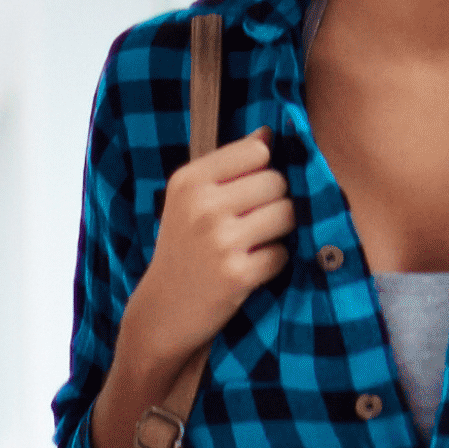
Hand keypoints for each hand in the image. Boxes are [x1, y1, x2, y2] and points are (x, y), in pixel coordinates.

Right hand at [84, 132, 289, 447]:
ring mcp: (219, 241)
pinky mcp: (237, 274)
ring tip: (255, 245)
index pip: (257, 151)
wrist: (162, 312)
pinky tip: (251, 270)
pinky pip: (283, 253)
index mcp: (189, 181)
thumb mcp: (190, 201)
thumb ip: (228, 167)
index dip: (265, 171)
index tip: (252, 192)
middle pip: (277, 182)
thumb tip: (269, 134)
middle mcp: (202, 206)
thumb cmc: (183, 251)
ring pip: (287, 214)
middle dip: (276, 202)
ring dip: (280, 232)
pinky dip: (274, 263)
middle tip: (255, 225)